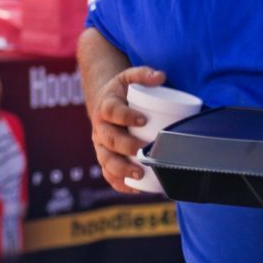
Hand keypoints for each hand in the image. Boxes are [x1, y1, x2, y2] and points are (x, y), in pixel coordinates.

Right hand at [87, 65, 165, 193]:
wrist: (106, 103)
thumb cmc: (123, 91)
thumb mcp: (130, 77)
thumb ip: (144, 73)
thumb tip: (162, 76)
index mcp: (106, 106)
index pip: (112, 112)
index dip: (125, 116)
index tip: (142, 120)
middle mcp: (100, 128)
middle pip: (109, 140)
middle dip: (125, 147)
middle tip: (143, 150)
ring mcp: (101, 146)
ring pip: (106, 160)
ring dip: (121, 169)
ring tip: (140, 174)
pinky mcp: (105, 158)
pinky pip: (108, 174)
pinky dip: (120, 184)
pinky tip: (136, 189)